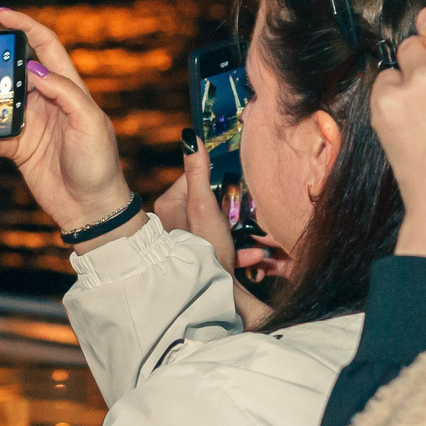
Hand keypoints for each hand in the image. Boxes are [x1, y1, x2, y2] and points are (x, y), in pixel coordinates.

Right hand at [0, 6, 137, 244]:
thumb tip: (34, 69)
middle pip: (16, 72)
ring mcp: (32, 125)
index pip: (46, 47)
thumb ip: (65, 93)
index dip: (26, 26)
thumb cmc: (99, 164)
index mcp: (69, 89)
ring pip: (1, 104)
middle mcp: (48, 102)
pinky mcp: (20, 150)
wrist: (92, 208)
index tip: (1, 14)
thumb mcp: (89, 123)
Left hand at [154, 133, 272, 327]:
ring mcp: (184, 237)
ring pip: (217, 224)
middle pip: (209, 200)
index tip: (234, 190)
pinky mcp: (197, 254)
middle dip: (231, 209)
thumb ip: (199, 171)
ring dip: (238, 231)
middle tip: (246, 215)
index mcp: (170, 202)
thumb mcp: (205, 204)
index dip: (218, 182)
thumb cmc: (204, 245)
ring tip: (255, 241)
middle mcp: (172, 219)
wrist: (208, 289)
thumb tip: (191, 136)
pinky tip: (253, 254)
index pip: (196, 177)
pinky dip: (237, 248)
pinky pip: (220, 243)